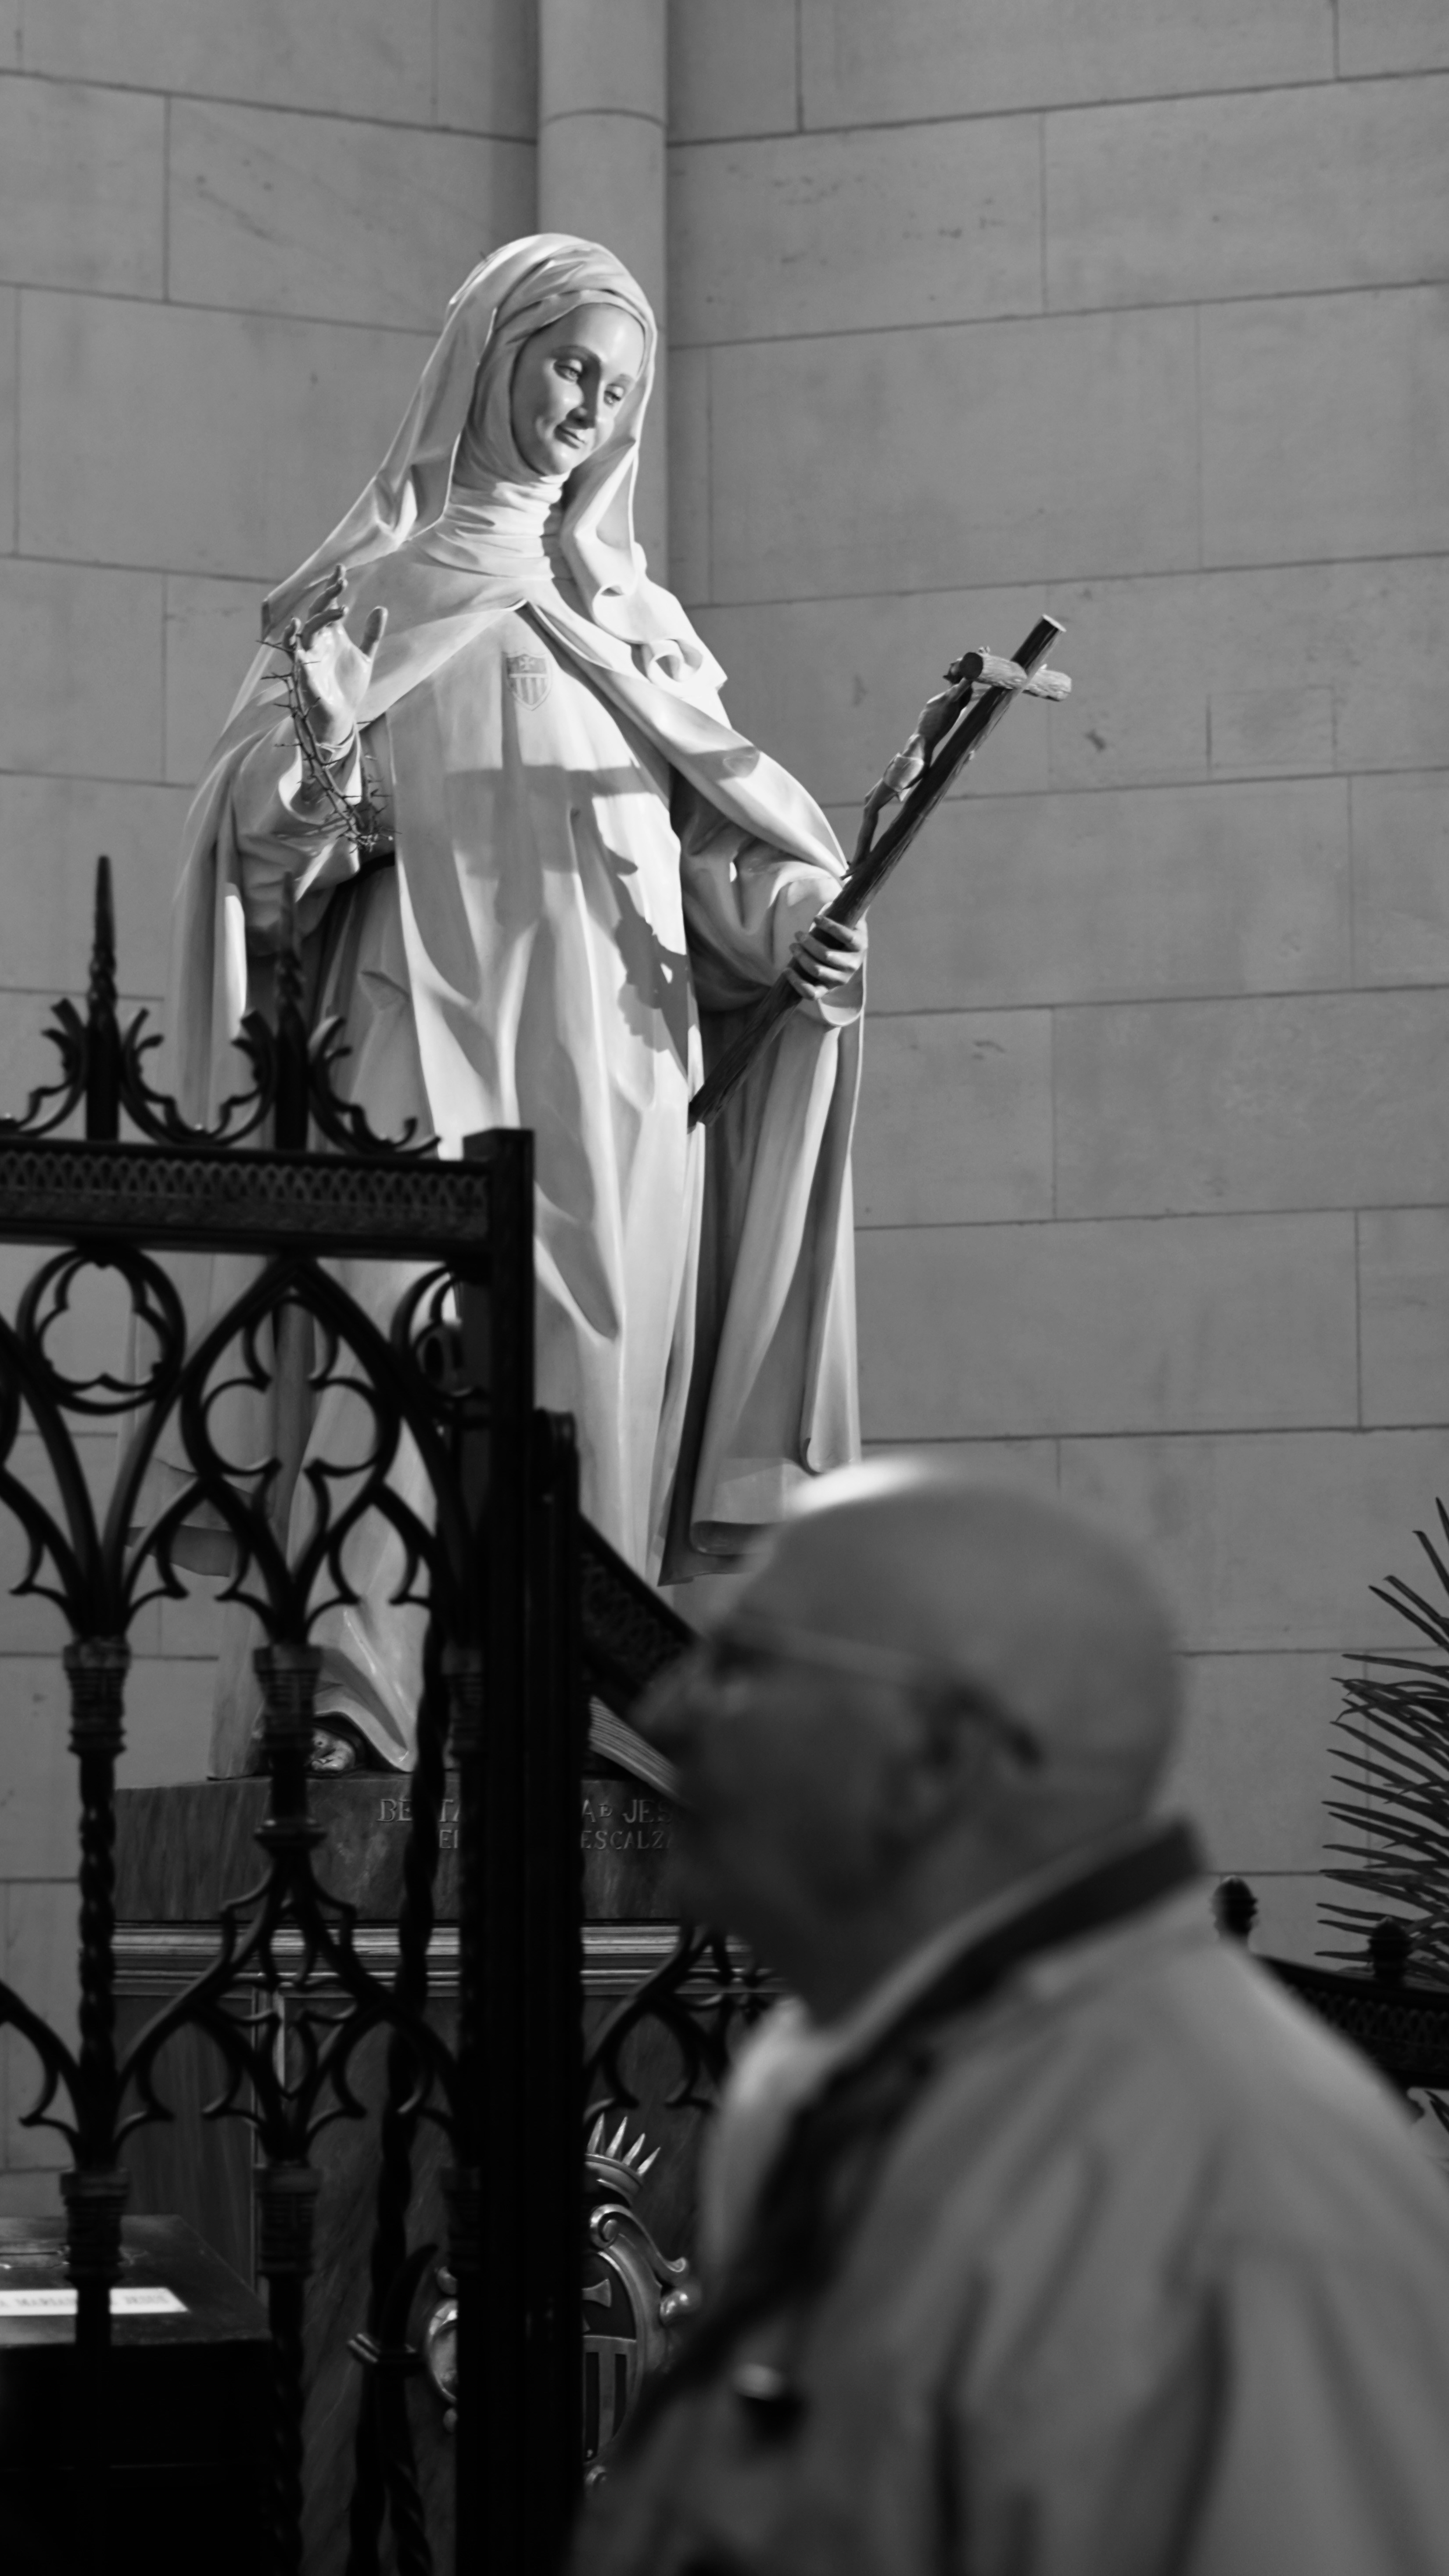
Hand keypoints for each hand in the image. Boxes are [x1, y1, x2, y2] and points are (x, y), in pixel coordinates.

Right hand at [283, 567, 387, 751]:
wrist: (343, 717)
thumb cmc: (349, 687)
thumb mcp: (365, 657)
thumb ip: (371, 634)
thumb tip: (381, 608)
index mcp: (331, 636)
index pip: (329, 605)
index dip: (333, 588)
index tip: (342, 569)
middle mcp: (318, 643)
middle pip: (317, 614)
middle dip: (327, 597)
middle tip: (341, 582)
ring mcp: (309, 659)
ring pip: (304, 633)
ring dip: (316, 619)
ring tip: (333, 609)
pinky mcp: (304, 677)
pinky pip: (296, 660)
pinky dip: (295, 648)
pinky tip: (297, 632)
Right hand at [786, 911, 866, 1000]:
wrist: (854, 934)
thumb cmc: (830, 951)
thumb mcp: (819, 964)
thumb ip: (806, 967)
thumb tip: (786, 969)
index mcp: (830, 985)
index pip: (812, 994)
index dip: (797, 983)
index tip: (786, 969)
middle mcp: (843, 978)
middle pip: (816, 970)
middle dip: (801, 956)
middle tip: (793, 944)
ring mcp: (853, 963)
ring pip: (827, 955)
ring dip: (809, 942)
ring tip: (799, 934)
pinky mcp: (860, 945)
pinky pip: (842, 935)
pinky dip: (827, 926)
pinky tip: (817, 920)